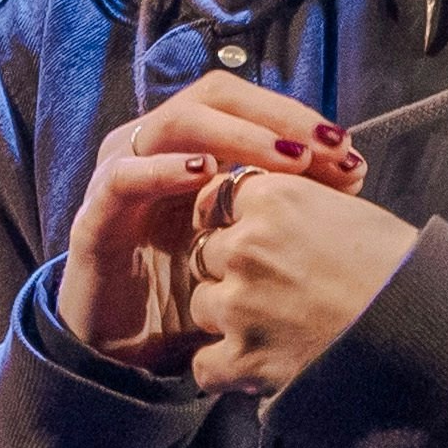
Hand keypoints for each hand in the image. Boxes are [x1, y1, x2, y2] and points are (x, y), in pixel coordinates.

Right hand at [56, 75, 370, 370]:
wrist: (128, 350)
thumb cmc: (192, 290)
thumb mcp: (250, 242)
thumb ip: (291, 204)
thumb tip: (352, 171)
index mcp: (189, 144)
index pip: (247, 104)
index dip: (297, 118)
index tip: (348, 151)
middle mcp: (153, 146)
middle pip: (215, 97)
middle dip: (277, 118)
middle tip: (326, 149)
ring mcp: (120, 174)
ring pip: (176, 123)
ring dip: (238, 135)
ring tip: (288, 160)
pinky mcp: (95, 215)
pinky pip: (125, 178)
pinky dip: (164, 169)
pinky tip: (205, 172)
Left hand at [160, 162, 412, 398]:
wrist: (430, 335)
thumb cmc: (405, 273)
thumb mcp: (352, 214)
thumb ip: (298, 206)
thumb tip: (266, 207)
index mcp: (277, 199)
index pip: (218, 198)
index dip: (231, 221)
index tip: (248, 238)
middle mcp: (249, 245)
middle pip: (206, 253)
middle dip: (231, 272)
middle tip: (276, 290)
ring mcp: (240, 303)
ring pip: (201, 305)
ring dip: (227, 319)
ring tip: (275, 328)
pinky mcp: (243, 357)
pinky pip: (205, 364)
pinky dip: (226, 370)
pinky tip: (258, 368)